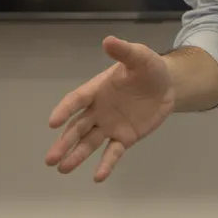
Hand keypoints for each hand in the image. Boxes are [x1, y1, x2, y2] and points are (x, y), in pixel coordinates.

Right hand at [44, 36, 174, 181]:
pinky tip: (98, 177)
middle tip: (50, 159)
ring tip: (62, 168)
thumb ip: (124, 51)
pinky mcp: (125, 138)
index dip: (65, 110)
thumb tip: (108, 40)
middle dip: (64, 142)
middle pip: (78, 128)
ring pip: (89, 142)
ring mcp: (110, 125)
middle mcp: (99, 110)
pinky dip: (106, 164)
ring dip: (77, 155)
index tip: (53, 123)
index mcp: (97, 90)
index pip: (77, 100)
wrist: (167, 84)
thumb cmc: (148, 68)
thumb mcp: (139, 56)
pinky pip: (113, 152)